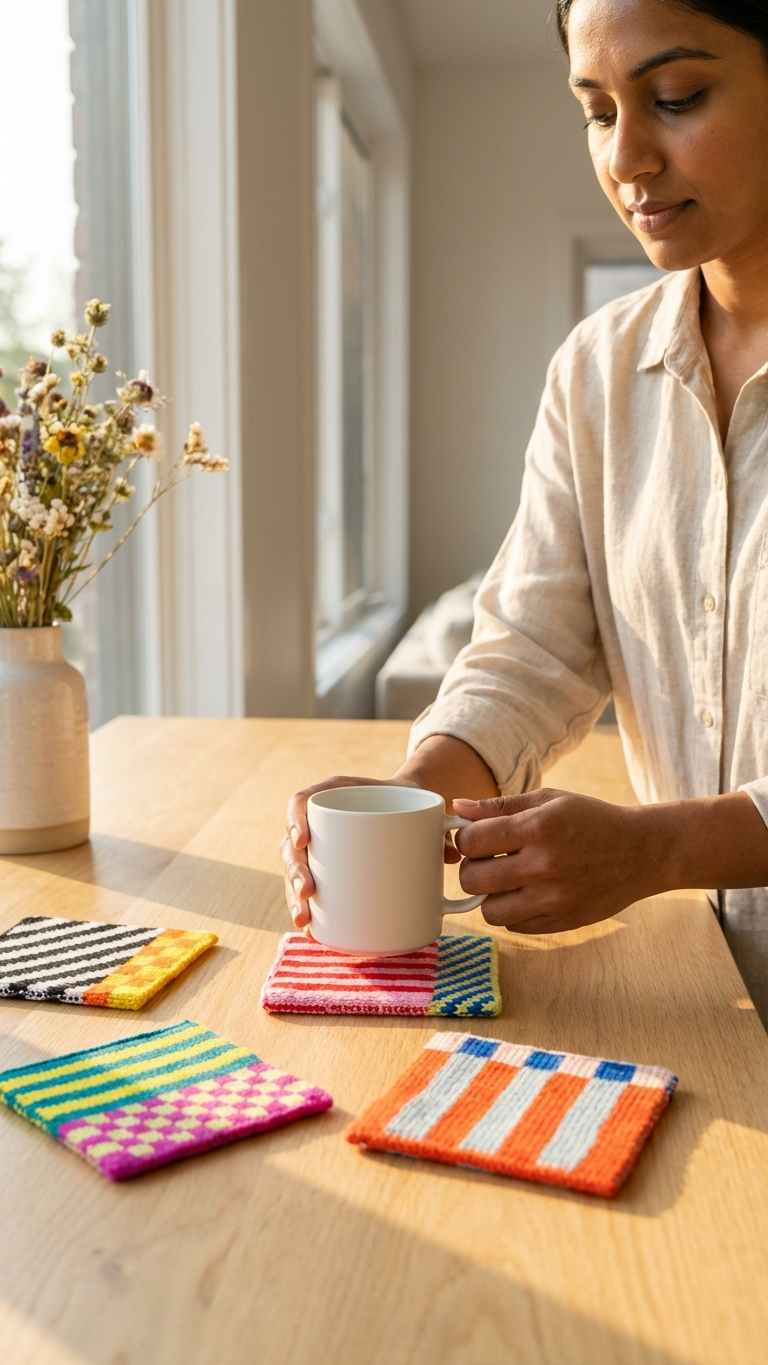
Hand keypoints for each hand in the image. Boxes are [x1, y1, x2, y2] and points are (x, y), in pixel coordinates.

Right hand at [282, 775, 461, 930]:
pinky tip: (310, 929)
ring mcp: (320, 848)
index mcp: (335, 796)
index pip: (301, 802)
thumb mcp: (418, 807)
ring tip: (304, 918)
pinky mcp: (327, 871)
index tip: (302, 840)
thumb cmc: (410, 804)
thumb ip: (435, 828)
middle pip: (292, 844)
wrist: (409, 805)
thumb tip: (451, 856)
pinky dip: (307, 908)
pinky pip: (307, 888)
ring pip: (295, 870)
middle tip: (308, 892)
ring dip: (293, 895)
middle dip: (295, 871)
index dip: (295, 820)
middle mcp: (320, 822)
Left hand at [453, 788, 655, 933]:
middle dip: (472, 868)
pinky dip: (512, 912)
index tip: (477, 838)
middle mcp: (544, 865)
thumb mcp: (550, 800)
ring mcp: (553, 899)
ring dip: (489, 896)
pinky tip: (526, 894)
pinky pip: (514, 926)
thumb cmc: (592, 820)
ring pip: (488, 911)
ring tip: (505, 881)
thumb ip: (500, 806)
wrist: (642, 852)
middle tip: (487, 861)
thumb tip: (458, 808)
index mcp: (539, 828)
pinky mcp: (561, 922)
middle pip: (472, 879)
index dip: (466, 838)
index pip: (473, 840)